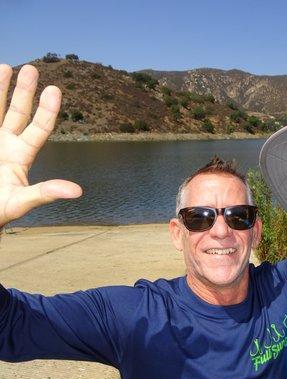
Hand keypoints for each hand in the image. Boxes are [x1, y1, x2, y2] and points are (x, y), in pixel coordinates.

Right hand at [0, 64, 81, 226]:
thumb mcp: (20, 202)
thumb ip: (45, 194)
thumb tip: (78, 191)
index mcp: (21, 156)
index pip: (39, 128)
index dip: (47, 110)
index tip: (54, 89)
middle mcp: (6, 144)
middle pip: (17, 112)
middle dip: (23, 91)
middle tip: (31, 69)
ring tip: (5, 66)